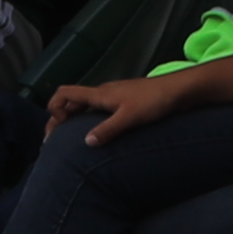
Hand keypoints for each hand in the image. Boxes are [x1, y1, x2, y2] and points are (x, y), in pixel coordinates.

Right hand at [48, 73, 175, 136]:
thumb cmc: (153, 101)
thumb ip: (108, 130)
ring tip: (75, 140)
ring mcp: (114, 97)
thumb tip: (86, 143)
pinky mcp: (125, 102)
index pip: (64, 93)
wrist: (179, 90)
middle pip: (72, 102)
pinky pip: (99, 110)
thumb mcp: (129, 117)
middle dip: (61, 119)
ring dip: (76, 120)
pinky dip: (92, 121)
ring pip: (86, 107)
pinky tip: (101, 134)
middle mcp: (102, 94)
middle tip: (56, 141)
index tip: (60, 127)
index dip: (54, 108)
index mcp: (98, 94)